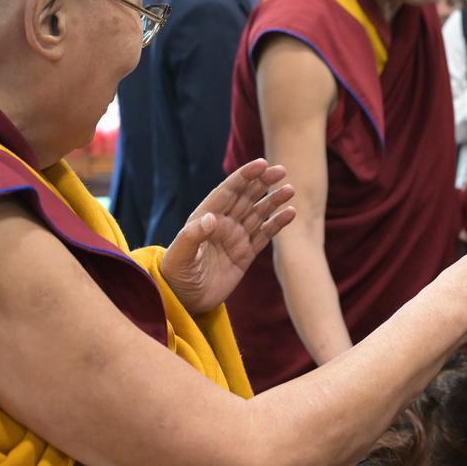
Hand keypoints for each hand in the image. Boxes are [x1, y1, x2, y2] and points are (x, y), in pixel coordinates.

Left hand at [160, 159, 295, 313]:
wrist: (184, 301)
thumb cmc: (176, 276)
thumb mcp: (180, 256)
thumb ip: (193, 236)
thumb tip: (211, 218)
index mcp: (205, 217)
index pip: (227, 191)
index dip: (244, 177)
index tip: (261, 164)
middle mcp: (222, 224)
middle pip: (246, 197)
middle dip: (263, 183)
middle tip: (281, 170)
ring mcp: (235, 238)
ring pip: (258, 213)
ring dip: (273, 201)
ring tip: (289, 191)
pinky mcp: (245, 254)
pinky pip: (264, 235)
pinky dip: (277, 224)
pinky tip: (290, 213)